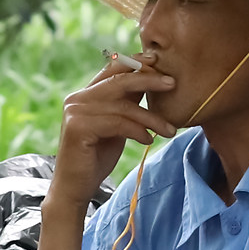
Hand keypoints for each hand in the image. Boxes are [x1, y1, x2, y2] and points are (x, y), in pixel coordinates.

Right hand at [47, 55, 178, 216]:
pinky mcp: (78, 128)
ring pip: (124, 106)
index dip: (136, 62)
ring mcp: (75, 112)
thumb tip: (151, 81)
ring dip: (151, 118)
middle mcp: (77, 99)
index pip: (112, 69)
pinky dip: (138, 131)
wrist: (75, 188)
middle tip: (173, 83)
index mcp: (84, 95)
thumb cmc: (96, 158)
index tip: (158, 61)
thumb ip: (126, 104)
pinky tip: (148, 141)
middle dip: (149, 79)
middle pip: (119, 81)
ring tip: (169, 130)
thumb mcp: (116, 126)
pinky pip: (118, 123)